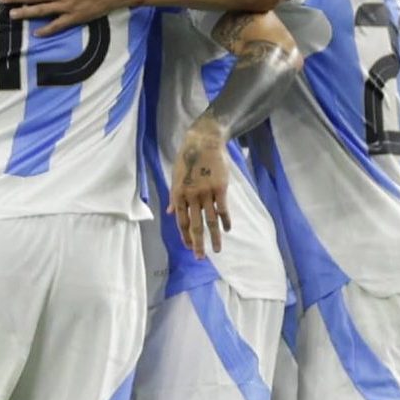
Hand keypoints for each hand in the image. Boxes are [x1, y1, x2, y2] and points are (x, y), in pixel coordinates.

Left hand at [169, 119, 232, 258]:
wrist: (203, 142)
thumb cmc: (188, 159)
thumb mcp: (175, 177)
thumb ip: (174, 196)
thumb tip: (171, 213)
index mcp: (179, 194)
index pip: (181, 221)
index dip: (185, 236)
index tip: (189, 248)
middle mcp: (191, 196)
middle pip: (195, 225)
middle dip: (197, 243)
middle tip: (200, 258)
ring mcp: (206, 193)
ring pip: (210, 221)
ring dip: (214, 237)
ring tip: (217, 250)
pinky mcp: (220, 188)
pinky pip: (223, 209)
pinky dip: (226, 221)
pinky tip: (227, 230)